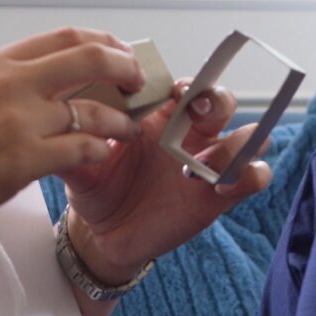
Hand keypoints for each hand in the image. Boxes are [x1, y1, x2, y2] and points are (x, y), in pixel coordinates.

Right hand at [0, 27, 145, 244]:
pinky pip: (82, 149)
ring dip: (122, 120)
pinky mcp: (21, 162)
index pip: (63, 37)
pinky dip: (101, 150)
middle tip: (140, 83)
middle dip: (127, 68)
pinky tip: (103, 154)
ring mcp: (18, 122)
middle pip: (91, 58)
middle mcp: (9, 85)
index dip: (103, 42)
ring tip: (131, 128)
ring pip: (95, 110)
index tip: (121, 51)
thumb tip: (32, 90)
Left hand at [57, 80, 272, 283]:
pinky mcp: (218, 196)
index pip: (186, 86)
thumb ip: (74, 143)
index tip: (176, 91)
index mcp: (160, 116)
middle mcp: (190, 135)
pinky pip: (254, 177)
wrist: (103, 233)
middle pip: (223, 101)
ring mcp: (208, 164)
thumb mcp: (80, 164)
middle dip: (218, 100)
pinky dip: (253, 174)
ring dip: (238, 141)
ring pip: (248, 136)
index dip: (188, 82)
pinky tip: (226, 185)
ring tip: (207, 164)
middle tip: (197, 113)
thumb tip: (61, 121)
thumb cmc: (97, 186)